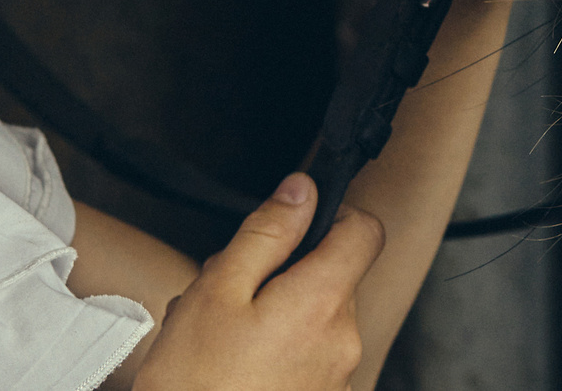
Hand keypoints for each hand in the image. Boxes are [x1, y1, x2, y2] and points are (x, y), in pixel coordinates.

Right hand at [133, 174, 382, 390]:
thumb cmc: (196, 384)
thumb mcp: (216, 291)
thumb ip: (266, 234)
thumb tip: (301, 190)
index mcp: (322, 303)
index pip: (365, 231)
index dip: (333, 214)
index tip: (296, 222)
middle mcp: (343, 341)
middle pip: (334, 276)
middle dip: (286, 271)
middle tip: (232, 291)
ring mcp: (337, 377)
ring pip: (317, 317)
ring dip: (278, 313)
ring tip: (226, 335)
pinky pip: (310, 356)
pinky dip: (279, 350)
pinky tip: (237, 364)